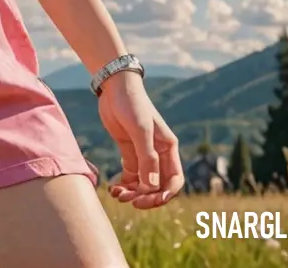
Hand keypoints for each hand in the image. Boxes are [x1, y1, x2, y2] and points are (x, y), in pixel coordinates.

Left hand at [98, 72, 183, 209]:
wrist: (114, 86)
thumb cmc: (131, 103)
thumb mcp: (140, 129)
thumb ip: (146, 157)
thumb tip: (152, 186)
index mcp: (168, 148)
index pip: (174, 179)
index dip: (166, 194)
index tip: (152, 200)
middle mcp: (158, 154)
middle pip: (158, 185)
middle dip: (147, 196)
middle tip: (131, 201)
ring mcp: (143, 154)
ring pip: (143, 183)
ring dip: (133, 193)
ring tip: (118, 195)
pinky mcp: (129, 152)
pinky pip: (130, 176)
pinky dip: (124, 185)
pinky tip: (113, 188)